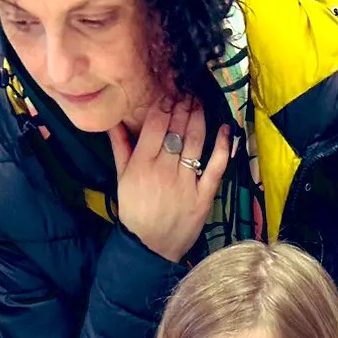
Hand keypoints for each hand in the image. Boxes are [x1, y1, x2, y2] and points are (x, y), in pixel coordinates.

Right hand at [109, 97, 233, 263]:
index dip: (165, 102)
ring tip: (200, 103)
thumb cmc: (134, 211)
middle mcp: (164, 170)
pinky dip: (223, 147)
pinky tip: (225, 130)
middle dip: (183, 105)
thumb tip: (113, 119)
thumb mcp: (122, 178)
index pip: (155, 123)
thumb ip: (120, 147)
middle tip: (188, 90)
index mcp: (142, 164)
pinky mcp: (203, 197)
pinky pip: (216, 167)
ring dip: (200, 118)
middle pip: (177, 128)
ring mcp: (186, 184)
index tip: (170, 89)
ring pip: (195, 142)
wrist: (149, 248)